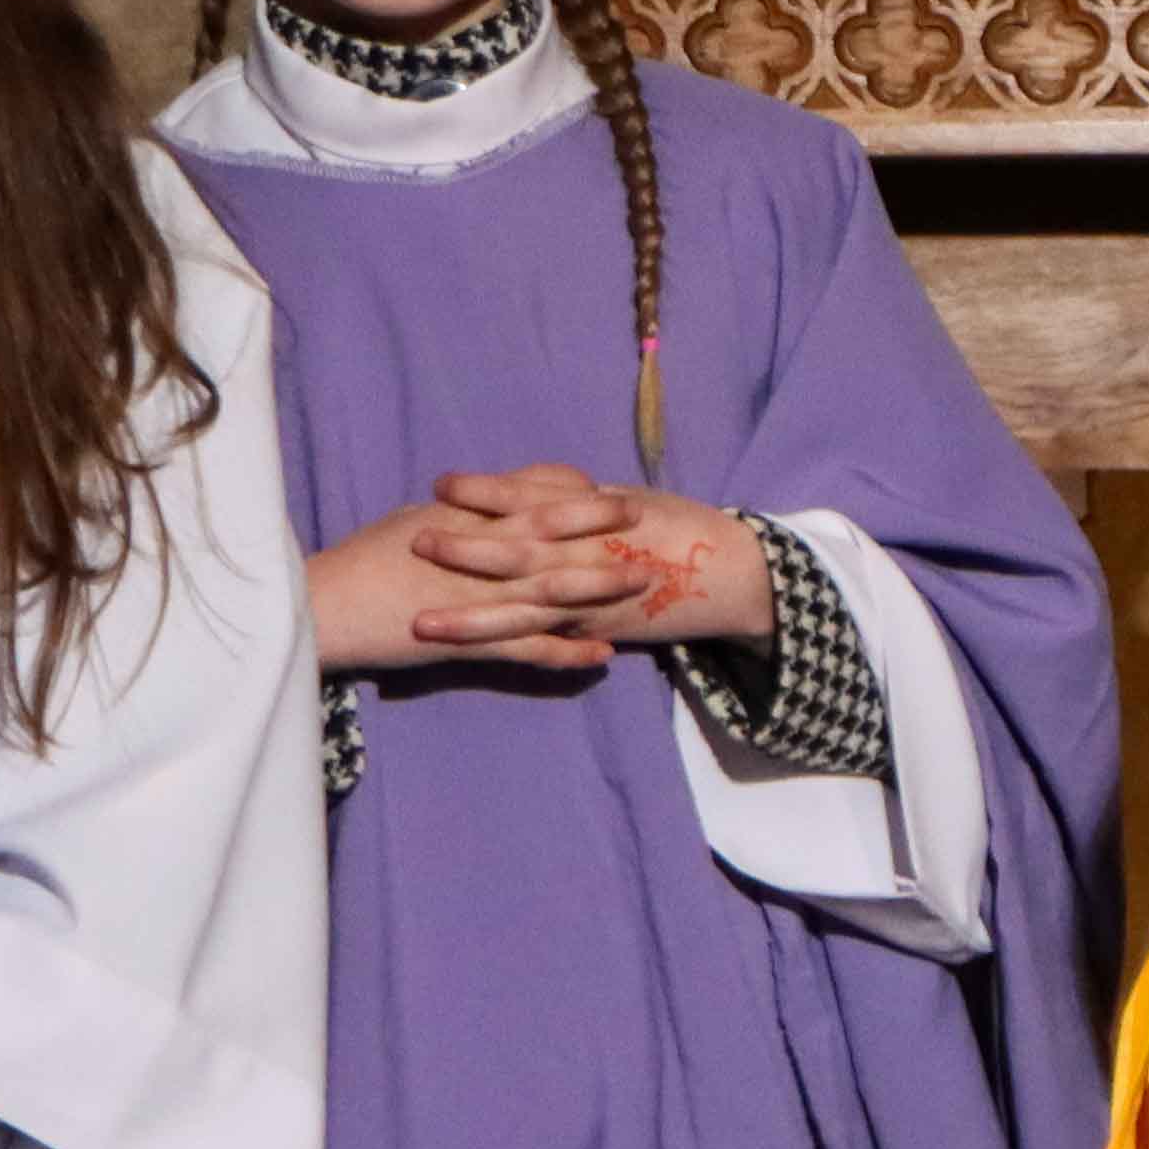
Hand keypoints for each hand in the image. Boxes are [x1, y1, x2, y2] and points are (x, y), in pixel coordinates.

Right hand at [306, 484, 619, 677]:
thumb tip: (493, 500)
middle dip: (602, 530)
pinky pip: (528, 648)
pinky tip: (603, 655)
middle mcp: (477, 555)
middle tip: (648, 524)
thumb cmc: (365, 560)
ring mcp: (477, 598)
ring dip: (601, 587)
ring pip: (551, 589)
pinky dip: (568, 651)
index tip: (609, 490)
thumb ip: (459, 512)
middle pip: (552, 536)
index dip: (573, 494)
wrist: (324, 607)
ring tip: (642, 584)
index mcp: (462, 520)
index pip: (528, 497)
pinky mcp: (469, 641)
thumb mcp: (414, 520)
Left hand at [428, 471, 770, 652]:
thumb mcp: (630, 496)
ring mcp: (592, 599)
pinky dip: (513, 655)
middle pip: (516, 553)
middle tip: (414, 540)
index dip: (487, 493)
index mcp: (596, 516)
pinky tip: (474, 664)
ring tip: (424, 622)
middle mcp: (589, 557)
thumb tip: (536, 486)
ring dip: (471, 619)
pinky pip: (549, 647)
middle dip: (465, 549)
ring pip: (522, 611)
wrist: (734, 573)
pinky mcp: (598, 629)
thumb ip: (580, 496)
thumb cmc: (682, 527)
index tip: (442, 484)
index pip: (533, 500)